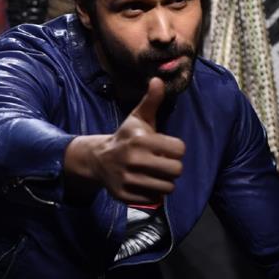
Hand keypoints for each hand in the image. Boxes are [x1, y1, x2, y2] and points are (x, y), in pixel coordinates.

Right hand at [64, 78, 184, 203]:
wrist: (98, 159)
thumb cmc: (126, 137)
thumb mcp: (138, 118)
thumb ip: (151, 100)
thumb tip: (158, 79)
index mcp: (141, 140)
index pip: (179, 150)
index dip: (176, 149)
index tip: (167, 148)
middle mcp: (134, 160)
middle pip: (176, 170)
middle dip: (173, 167)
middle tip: (164, 164)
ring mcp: (128, 179)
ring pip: (167, 188)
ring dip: (165, 182)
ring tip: (156, 175)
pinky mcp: (125, 195)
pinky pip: (154, 200)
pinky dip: (153, 194)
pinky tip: (145, 183)